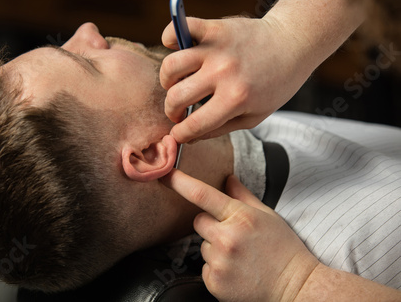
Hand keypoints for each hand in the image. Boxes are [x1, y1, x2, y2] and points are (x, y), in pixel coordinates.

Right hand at [160, 16, 312, 143]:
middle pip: (176, 97)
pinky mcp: (214, 27)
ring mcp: (217, 48)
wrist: (292, 44)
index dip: (180, 134)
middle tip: (178, 110)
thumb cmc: (275, 85)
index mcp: (236, 99)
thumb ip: (219, 129)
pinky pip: (178, 28)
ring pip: (171, 66)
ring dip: (168, 80)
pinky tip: (175, 47)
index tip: (177, 134)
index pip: (194, 124)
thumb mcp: (254, 116)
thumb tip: (189, 137)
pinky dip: (170, 37)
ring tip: (177, 83)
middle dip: (172, 110)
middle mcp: (223, 73)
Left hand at [161, 170, 319, 301]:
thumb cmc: (284, 249)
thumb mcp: (267, 216)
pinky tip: (237, 271)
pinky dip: (216, 269)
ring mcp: (219, 262)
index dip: (179, 182)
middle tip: (234, 236)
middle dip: (211, 225)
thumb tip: (227, 177)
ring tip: (240, 257)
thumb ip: (243, 195)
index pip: (201, 194)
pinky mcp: (214, 282)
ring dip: (215, 249)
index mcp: (240, 217)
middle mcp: (226, 238)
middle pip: (198, 221)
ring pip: (202, 246)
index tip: (165, 174)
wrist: (297, 288)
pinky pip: (204, 267)